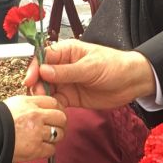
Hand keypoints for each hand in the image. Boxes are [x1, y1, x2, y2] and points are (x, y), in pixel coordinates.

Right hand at [4, 94, 68, 162]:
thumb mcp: (14, 104)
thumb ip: (31, 104)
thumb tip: (44, 107)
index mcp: (30, 103)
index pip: (54, 102)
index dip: (57, 109)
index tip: (55, 115)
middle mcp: (36, 116)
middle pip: (61, 118)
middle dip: (60, 124)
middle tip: (55, 128)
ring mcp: (37, 133)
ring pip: (59, 134)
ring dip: (55, 137)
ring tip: (46, 139)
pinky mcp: (35, 149)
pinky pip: (52, 149)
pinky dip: (48, 150)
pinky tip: (40, 148)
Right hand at [28, 39, 155, 107]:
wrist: (132, 82)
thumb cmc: (114, 66)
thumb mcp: (90, 67)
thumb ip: (66, 71)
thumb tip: (43, 71)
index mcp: (67, 52)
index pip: (43, 57)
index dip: (34, 68)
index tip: (29, 80)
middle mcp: (63, 66)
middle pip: (41, 75)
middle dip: (37, 85)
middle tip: (38, 96)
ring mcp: (66, 82)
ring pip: (46, 89)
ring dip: (43, 97)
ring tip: (45, 105)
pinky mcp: (71, 97)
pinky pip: (56, 101)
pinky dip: (52, 106)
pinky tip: (53, 111)